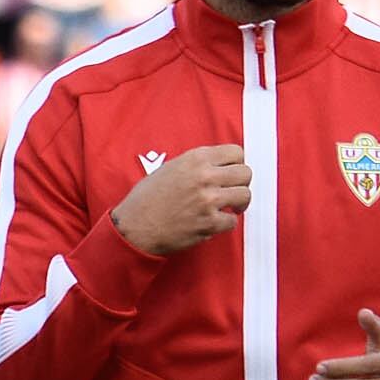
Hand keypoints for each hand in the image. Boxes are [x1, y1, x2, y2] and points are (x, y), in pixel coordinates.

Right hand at [112, 144, 253, 255]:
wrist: (134, 227)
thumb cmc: (147, 200)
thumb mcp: (170, 168)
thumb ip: (197, 164)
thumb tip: (219, 167)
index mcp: (195, 159)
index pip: (236, 152)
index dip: (237, 164)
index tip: (232, 173)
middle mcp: (204, 176)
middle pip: (245, 173)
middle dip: (241, 184)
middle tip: (233, 192)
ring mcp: (208, 200)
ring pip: (245, 196)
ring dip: (238, 204)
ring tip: (228, 207)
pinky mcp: (209, 223)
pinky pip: (233, 221)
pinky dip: (225, 223)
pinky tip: (214, 222)